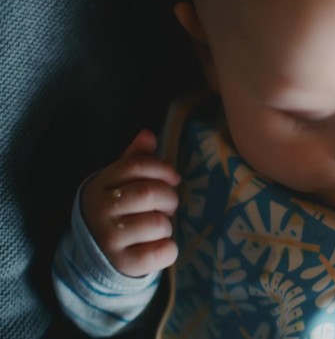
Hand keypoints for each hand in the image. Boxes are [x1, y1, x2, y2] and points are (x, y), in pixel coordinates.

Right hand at [82, 129, 180, 277]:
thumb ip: (135, 160)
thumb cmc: (118, 211)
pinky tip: (159, 246)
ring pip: (158, 223)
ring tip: (158, 227)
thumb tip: (148, 134)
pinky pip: (162, 252)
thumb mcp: (120, 183)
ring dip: (167, 225)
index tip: (173, 178)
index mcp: (99, 185)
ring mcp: (109, 239)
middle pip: (149, 193)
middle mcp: (100, 211)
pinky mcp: (123, 264)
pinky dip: (169, 249)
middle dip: (169, 198)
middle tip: (169, 205)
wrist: (98, 255)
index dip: (162, 169)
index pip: (135, 166)